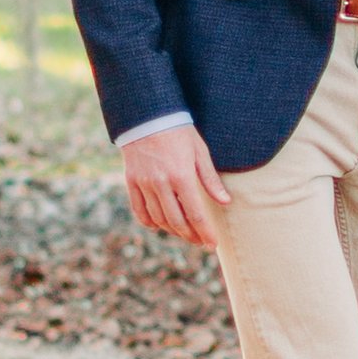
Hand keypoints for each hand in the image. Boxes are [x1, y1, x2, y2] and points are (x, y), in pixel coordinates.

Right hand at [120, 119, 230, 249]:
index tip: (213, 244)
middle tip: (201, 242)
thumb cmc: (179, 131)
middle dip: (191, 236)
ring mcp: (144, 183)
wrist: (148, 115)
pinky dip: (149, 222)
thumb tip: (225, 202)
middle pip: (176, 221)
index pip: (196, 214)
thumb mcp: (200, 151)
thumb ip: (210, 179)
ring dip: (172, 231)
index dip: (205, 232)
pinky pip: (139, 210)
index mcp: (181, 176)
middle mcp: (161, 183)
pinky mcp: (131, 181)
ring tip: (185, 233)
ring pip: (158, 218)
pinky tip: (159, 225)